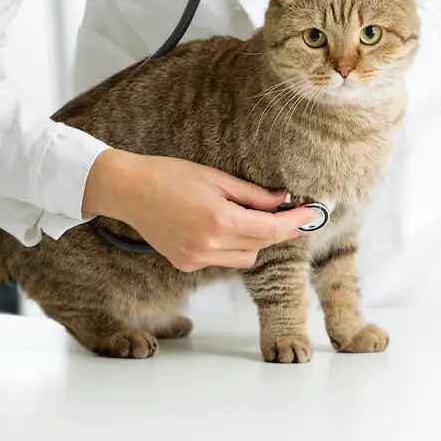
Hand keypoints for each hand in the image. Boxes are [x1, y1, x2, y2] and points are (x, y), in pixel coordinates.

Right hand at [83, 149, 319, 270]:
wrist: (128, 190)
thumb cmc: (167, 176)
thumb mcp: (215, 178)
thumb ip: (252, 194)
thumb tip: (282, 200)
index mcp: (220, 221)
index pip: (272, 230)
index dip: (295, 223)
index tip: (312, 215)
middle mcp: (210, 246)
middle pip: (261, 246)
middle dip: (275, 230)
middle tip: (281, 209)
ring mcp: (196, 259)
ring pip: (243, 258)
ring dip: (252, 240)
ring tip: (240, 215)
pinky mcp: (186, 264)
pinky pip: (221, 260)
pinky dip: (228, 246)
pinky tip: (214, 225)